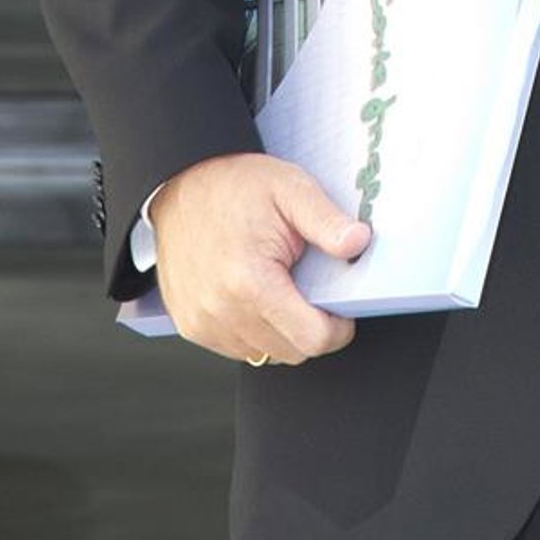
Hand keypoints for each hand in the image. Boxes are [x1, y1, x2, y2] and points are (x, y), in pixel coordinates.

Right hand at [147, 151, 370, 366]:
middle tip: (310, 292)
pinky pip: (238, 348)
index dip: (337, 329)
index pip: (310, 339)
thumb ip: (327, 221)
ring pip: (265, 355)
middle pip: (290, 352)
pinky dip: (255, 331)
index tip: (340, 310)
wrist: (180, 185)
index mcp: (250, 281)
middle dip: (311, 329)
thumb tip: (358, 243)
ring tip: (279, 288)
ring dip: (281, 332)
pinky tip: (255, 295)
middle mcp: (221, 310)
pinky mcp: (190, 326)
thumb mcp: (290, 188)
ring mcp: (202, 322)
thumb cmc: (233, 185)